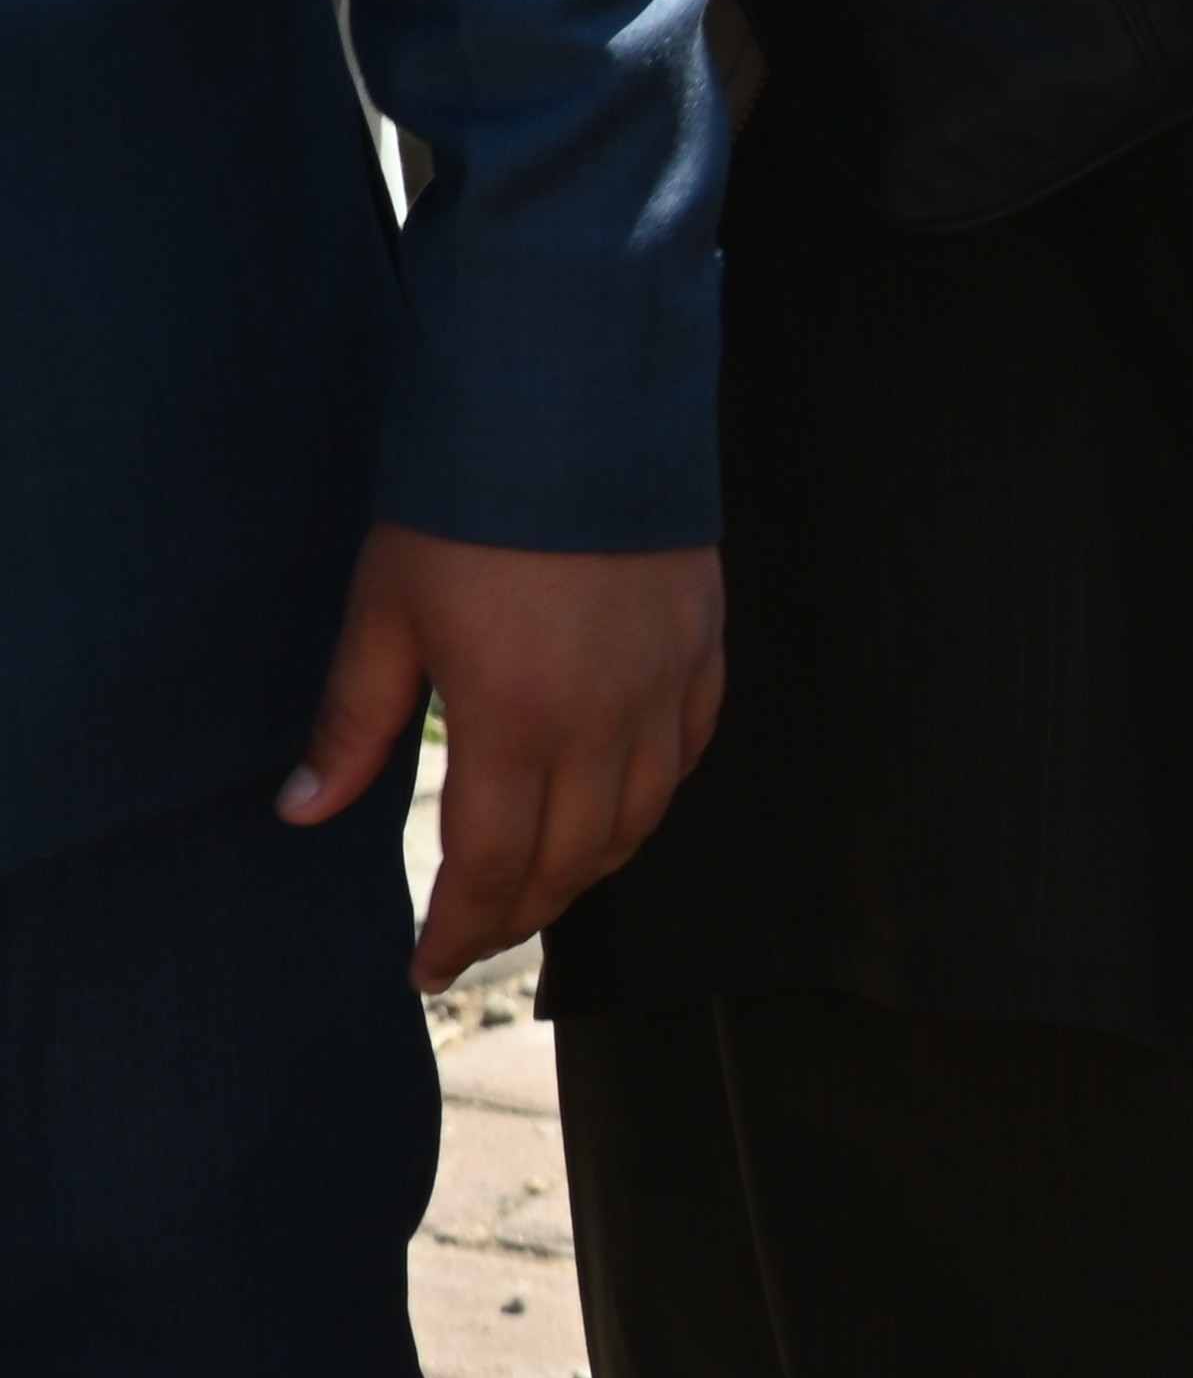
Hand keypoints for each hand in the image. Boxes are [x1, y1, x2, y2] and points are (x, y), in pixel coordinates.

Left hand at [282, 530, 727, 988]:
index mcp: (514, 721)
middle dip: (518, 915)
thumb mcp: (383, 611)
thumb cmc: (467, 504)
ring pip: (638, 824)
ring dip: (585, 871)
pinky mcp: (703, 656)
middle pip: (571, 862)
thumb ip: (352, 722)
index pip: (488, 865)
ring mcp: (665, 692)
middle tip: (473, 939)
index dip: (458, 930)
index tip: (426, 970)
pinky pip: (685, 760)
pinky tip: (616, 808)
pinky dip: (648, 803)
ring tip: (539, 888)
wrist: (576, 408)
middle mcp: (603, 725)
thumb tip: (304, 810)